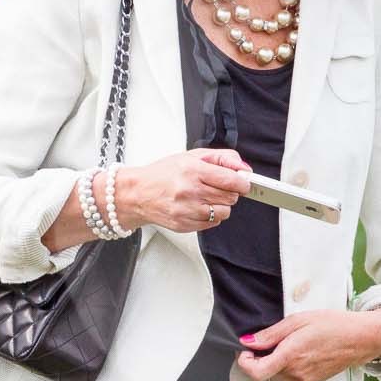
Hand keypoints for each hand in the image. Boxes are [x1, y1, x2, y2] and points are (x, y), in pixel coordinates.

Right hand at [115, 148, 250, 233]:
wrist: (137, 193)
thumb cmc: (163, 174)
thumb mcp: (191, 156)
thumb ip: (221, 158)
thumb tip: (243, 167)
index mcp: (192, 170)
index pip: (231, 180)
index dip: (242, 182)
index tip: (242, 182)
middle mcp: (189, 191)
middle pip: (231, 197)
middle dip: (231, 192)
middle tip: (219, 187)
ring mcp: (186, 210)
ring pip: (224, 212)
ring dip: (221, 205)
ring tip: (207, 197)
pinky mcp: (184, 225)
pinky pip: (212, 223)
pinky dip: (211, 215)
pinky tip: (198, 207)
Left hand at [235, 310, 380, 380]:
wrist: (360, 340)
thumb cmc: (333, 325)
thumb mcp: (298, 320)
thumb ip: (270, 334)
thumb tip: (247, 342)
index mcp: (291, 356)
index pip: (255, 372)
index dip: (244, 362)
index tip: (246, 350)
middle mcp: (295, 374)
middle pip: (262, 372)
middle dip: (259, 357)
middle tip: (270, 339)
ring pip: (273, 375)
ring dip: (272, 361)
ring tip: (289, 343)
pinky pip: (286, 377)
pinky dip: (284, 366)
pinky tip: (297, 352)